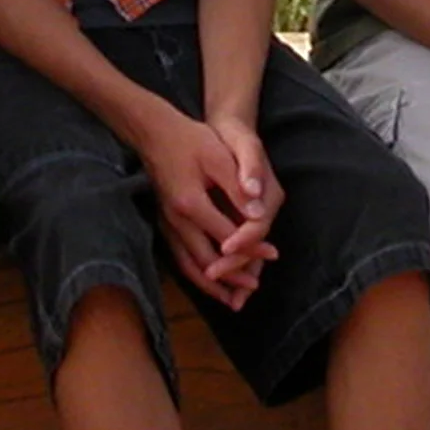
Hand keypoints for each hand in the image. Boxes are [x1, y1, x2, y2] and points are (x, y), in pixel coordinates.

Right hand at [134, 108, 278, 308]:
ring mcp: (167, 224)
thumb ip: (237, 189)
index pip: (227, 236)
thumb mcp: (219, 159)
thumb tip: (257, 215)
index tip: (273, 254)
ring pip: (189, 265)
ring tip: (232, 297)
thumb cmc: (191, 141)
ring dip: (211, 284)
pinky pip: (180, 258)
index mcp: (191, 204)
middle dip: (232, 276)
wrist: (155, 132)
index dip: (252, 247)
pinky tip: (208, 279)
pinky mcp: (164, 224)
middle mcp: (176, 221)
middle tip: (255, 286)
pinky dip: (196, 273)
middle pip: (206, 260)